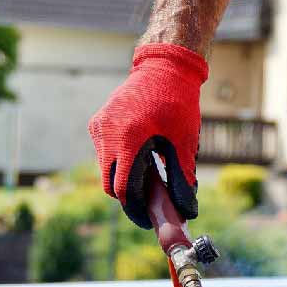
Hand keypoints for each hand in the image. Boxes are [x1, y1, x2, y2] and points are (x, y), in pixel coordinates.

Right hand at [88, 43, 207, 228]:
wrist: (163, 67)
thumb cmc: (178, 103)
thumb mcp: (184, 142)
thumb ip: (183, 178)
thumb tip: (188, 211)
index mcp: (128, 138)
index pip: (123, 188)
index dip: (135, 208)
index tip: (148, 219)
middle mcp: (107, 133)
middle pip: (109, 183)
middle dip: (128, 197)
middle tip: (149, 204)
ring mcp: (99, 127)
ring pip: (105, 170)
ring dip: (123, 178)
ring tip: (148, 178)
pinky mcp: (97, 123)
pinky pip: (103, 154)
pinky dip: (118, 162)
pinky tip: (140, 158)